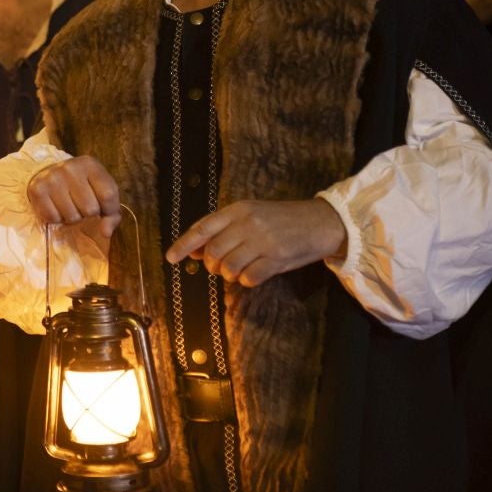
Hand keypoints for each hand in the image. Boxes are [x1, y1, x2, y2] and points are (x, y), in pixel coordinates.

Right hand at [25, 157, 121, 234]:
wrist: (50, 175)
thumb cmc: (82, 188)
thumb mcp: (101, 193)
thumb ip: (112, 214)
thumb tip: (106, 233)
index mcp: (90, 165)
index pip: (108, 195)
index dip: (109, 210)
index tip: (103, 209)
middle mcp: (70, 168)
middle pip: (90, 209)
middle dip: (88, 213)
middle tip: (81, 205)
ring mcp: (52, 178)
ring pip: (72, 217)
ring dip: (73, 218)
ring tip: (69, 206)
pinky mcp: (38, 190)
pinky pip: (54, 218)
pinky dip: (57, 219)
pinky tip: (57, 207)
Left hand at [166, 198, 346, 287]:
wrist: (322, 221)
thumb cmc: (282, 220)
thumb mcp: (250, 217)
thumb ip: (222, 231)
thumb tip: (192, 250)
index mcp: (238, 210)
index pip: (202, 228)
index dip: (183, 244)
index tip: (170, 258)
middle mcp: (247, 223)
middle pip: (213, 252)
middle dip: (212, 265)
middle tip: (222, 267)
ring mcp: (263, 240)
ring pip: (228, 267)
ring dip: (230, 274)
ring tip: (242, 269)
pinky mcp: (278, 257)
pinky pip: (249, 278)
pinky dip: (247, 281)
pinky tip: (255, 274)